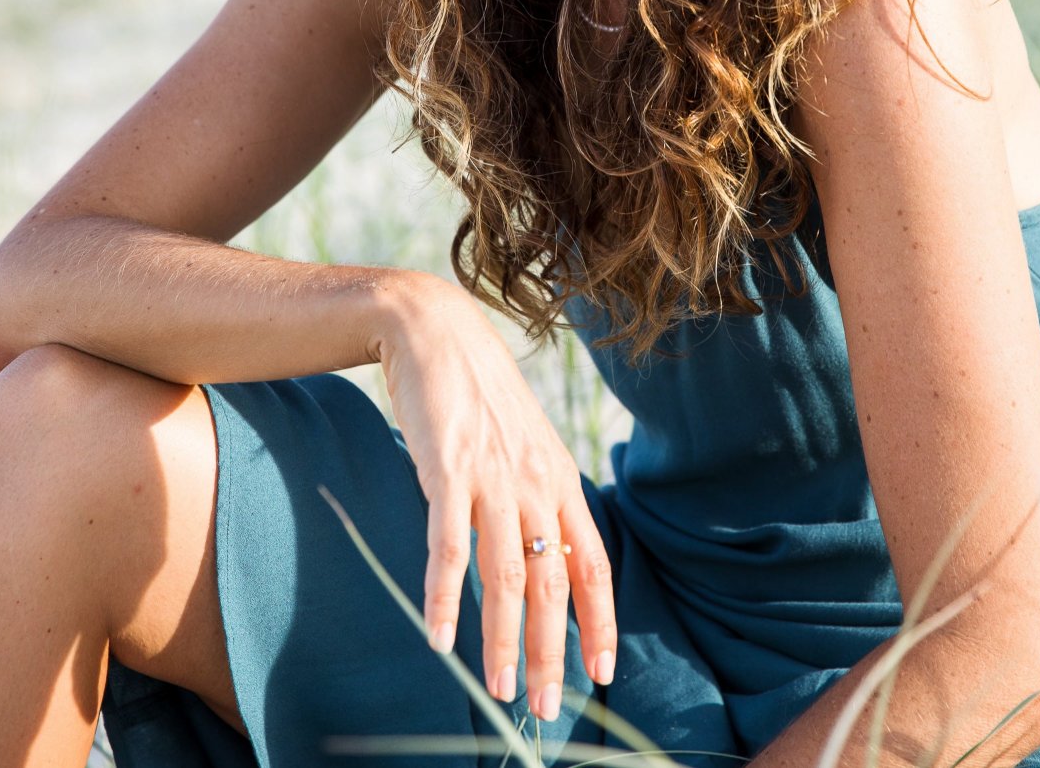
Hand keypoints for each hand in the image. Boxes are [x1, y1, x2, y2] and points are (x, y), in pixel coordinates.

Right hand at [375, 271, 617, 721]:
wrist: (437, 331)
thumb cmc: (478, 392)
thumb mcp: (525, 442)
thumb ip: (537, 495)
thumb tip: (544, 553)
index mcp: (560, 479)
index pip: (593, 563)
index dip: (600, 621)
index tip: (602, 672)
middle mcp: (535, 482)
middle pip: (552, 584)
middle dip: (549, 653)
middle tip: (543, 708)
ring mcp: (493, 476)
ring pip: (506, 576)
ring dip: (501, 640)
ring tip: (495, 690)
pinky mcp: (448, 469)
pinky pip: (449, 546)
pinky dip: (444, 595)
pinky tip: (439, 636)